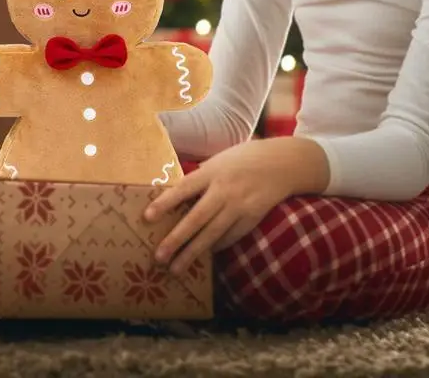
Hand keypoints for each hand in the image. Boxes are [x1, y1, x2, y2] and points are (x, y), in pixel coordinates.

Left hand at [143, 137, 329, 274]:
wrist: (281, 163)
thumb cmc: (244, 159)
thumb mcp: (219, 160)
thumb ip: (200, 177)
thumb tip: (174, 196)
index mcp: (213, 171)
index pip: (184, 188)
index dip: (165, 202)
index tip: (147, 217)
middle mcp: (225, 189)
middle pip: (197, 217)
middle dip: (176, 239)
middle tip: (158, 257)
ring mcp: (239, 206)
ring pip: (212, 233)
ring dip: (193, 253)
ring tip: (175, 269)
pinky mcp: (251, 218)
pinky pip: (229, 237)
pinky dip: (215, 247)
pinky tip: (204, 256)